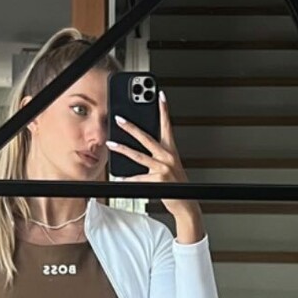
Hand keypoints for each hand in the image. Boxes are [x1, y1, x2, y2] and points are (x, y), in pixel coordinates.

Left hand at [106, 91, 195, 218]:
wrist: (186, 202)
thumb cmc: (176, 183)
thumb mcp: (169, 164)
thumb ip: (158, 153)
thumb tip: (140, 145)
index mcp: (171, 150)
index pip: (167, 126)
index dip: (164, 110)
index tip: (160, 96)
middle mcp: (168, 156)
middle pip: (147, 137)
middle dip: (131, 127)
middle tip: (119, 118)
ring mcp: (163, 167)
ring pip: (138, 156)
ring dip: (122, 149)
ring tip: (110, 143)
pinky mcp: (158, 179)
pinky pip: (138, 178)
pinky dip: (128, 179)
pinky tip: (119, 177)